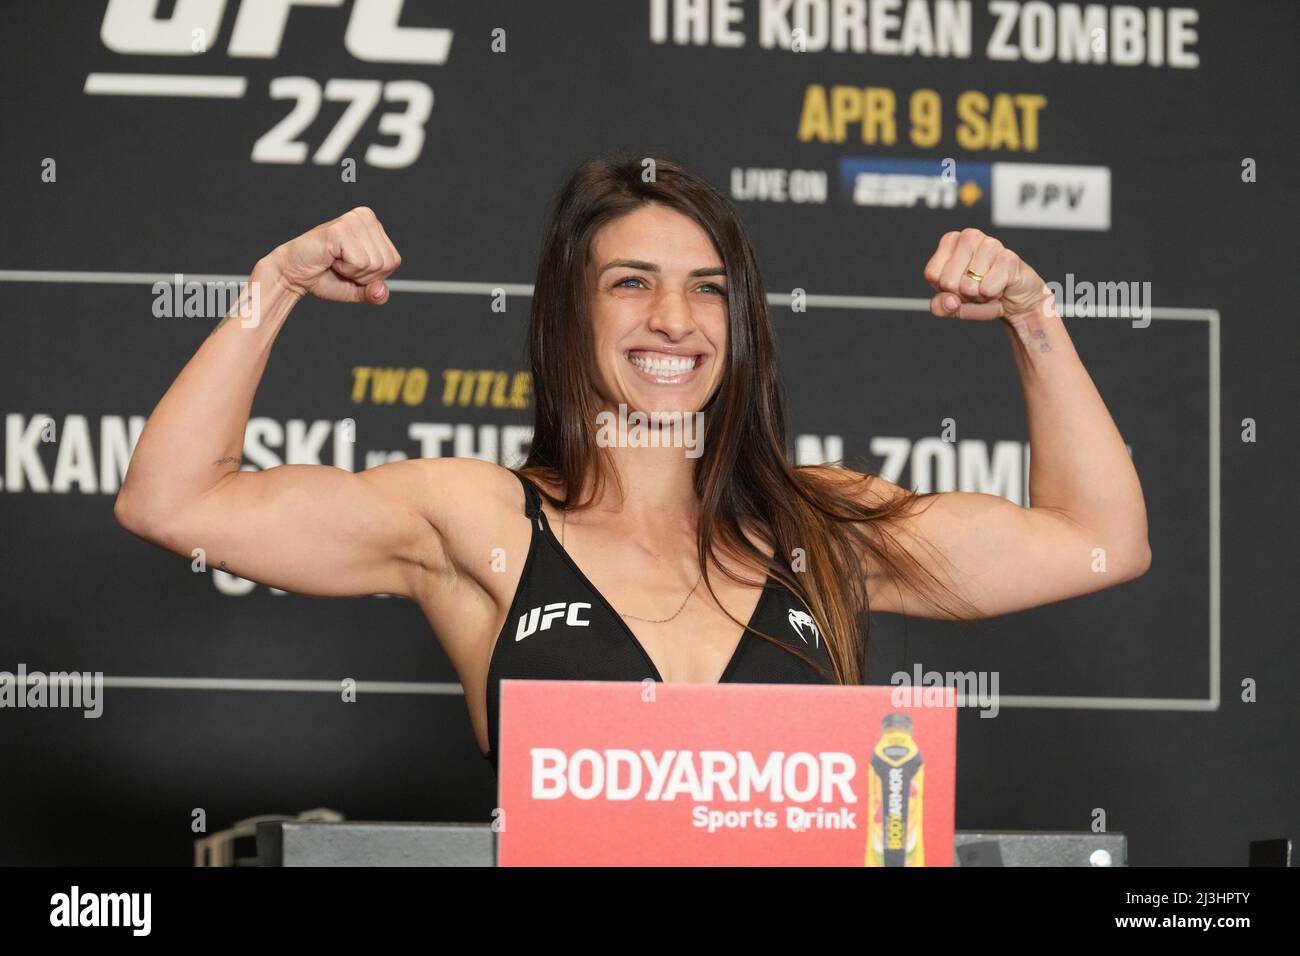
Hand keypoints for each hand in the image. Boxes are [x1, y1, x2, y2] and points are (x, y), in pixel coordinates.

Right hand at [262, 206, 401, 303]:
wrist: (293, 274)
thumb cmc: (325, 276)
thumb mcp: (358, 289)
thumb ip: (376, 294)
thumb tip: (381, 290)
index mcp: (373, 225)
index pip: (393, 262)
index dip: (373, 276)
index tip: (351, 267)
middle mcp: (366, 217)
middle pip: (386, 263)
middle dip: (363, 275)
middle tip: (341, 265)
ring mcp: (353, 221)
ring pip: (374, 264)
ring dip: (353, 272)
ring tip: (335, 261)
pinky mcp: (341, 229)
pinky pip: (359, 263)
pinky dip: (345, 269)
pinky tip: (331, 258)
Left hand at [922, 228, 1049, 322]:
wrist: (1016, 300)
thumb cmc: (982, 295)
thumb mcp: (953, 306)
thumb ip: (940, 307)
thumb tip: (950, 301)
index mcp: (950, 242)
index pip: (932, 274)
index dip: (945, 290)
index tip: (958, 286)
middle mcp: (968, 237)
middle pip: (948, 281)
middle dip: (962, 295)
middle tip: (976, 288)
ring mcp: (990, 244)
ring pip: (968, 286)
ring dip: (979, 295)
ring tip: (988, 286)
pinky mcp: (1008, 257)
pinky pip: (988, 289)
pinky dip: (993, 295)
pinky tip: (1001, 285)